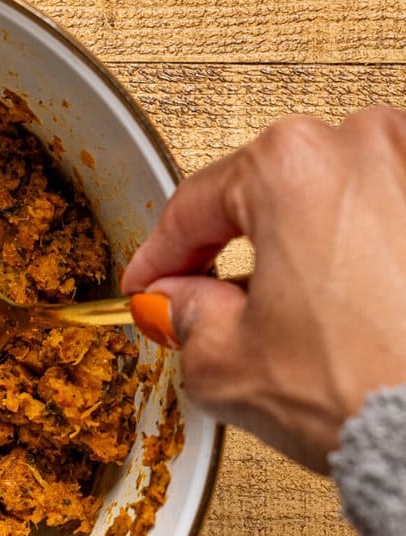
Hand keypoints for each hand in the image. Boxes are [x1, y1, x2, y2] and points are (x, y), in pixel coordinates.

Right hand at [122, 105, 405, 472]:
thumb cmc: (368, 389)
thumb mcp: (228, 365)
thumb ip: (186, 317)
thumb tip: (180, 301)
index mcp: (291, 167)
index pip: (196, 204)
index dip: (162, 254)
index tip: (153, 280)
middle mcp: (366, 146)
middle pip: (273, 191)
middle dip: (242, 247)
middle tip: (219, 304)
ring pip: (341, 197)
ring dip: (314, 242)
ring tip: (302, 309)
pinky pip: (396, 214)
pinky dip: (374, 250)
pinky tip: (365, 303)